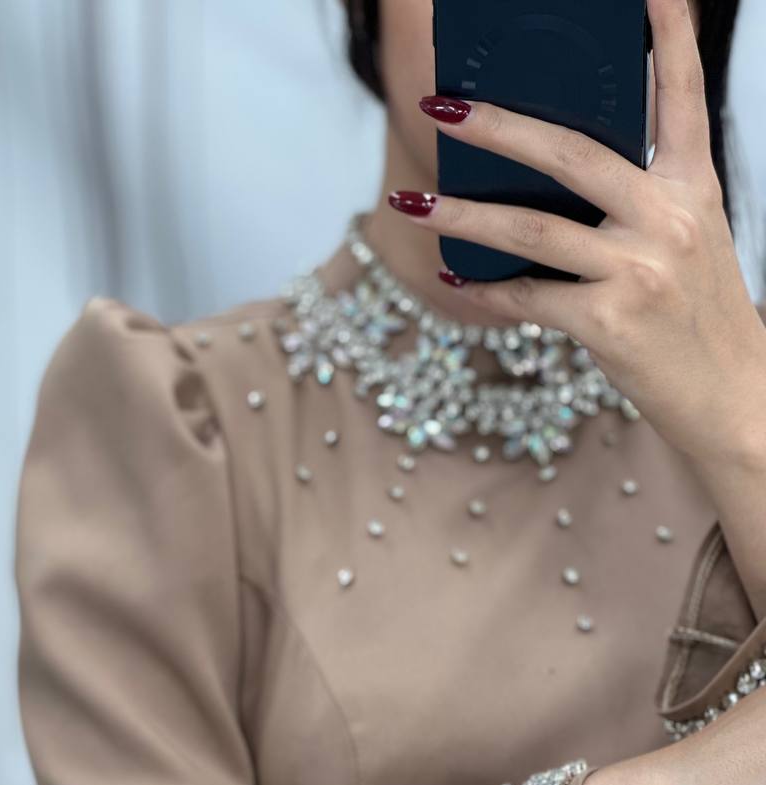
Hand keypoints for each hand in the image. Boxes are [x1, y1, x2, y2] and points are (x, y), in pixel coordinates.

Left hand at [389, 0, 765, 469]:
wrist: (729, 395)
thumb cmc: (696, 314)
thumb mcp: (689, 237)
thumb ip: (642, 194)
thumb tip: (560, 166)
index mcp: (693, 185)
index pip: (681, 93)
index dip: (665, 34)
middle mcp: (669, 217)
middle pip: (570, 153)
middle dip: (497, 126)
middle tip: (442, 105)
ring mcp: (639, 269)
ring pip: (531, 229)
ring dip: (459, 215)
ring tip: (409, 201)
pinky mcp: (611, 322)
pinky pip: (528, 298)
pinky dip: (485, 291)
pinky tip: (452, 277)